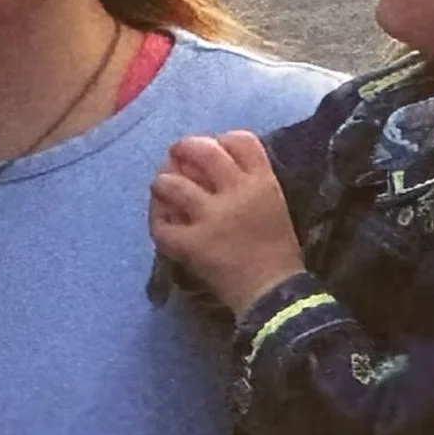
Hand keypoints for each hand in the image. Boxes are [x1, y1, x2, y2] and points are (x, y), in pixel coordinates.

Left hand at [149, 131, 306, 318]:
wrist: (274, 294)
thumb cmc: (276, 251)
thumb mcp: (273, 205)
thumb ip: (249, 181)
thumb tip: (212, 164)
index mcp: (262, 182)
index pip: (241, 140)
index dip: (221, 140)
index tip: (214, 148)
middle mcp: (236, 193)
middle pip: (203, 151)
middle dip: (184, 148)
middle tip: (176, 155)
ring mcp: (211, 219)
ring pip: (172, 184)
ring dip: (162, 183)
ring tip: (162, 188)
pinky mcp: (192, 244)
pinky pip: (161, 225)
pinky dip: (157, 221)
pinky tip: (162, 221)